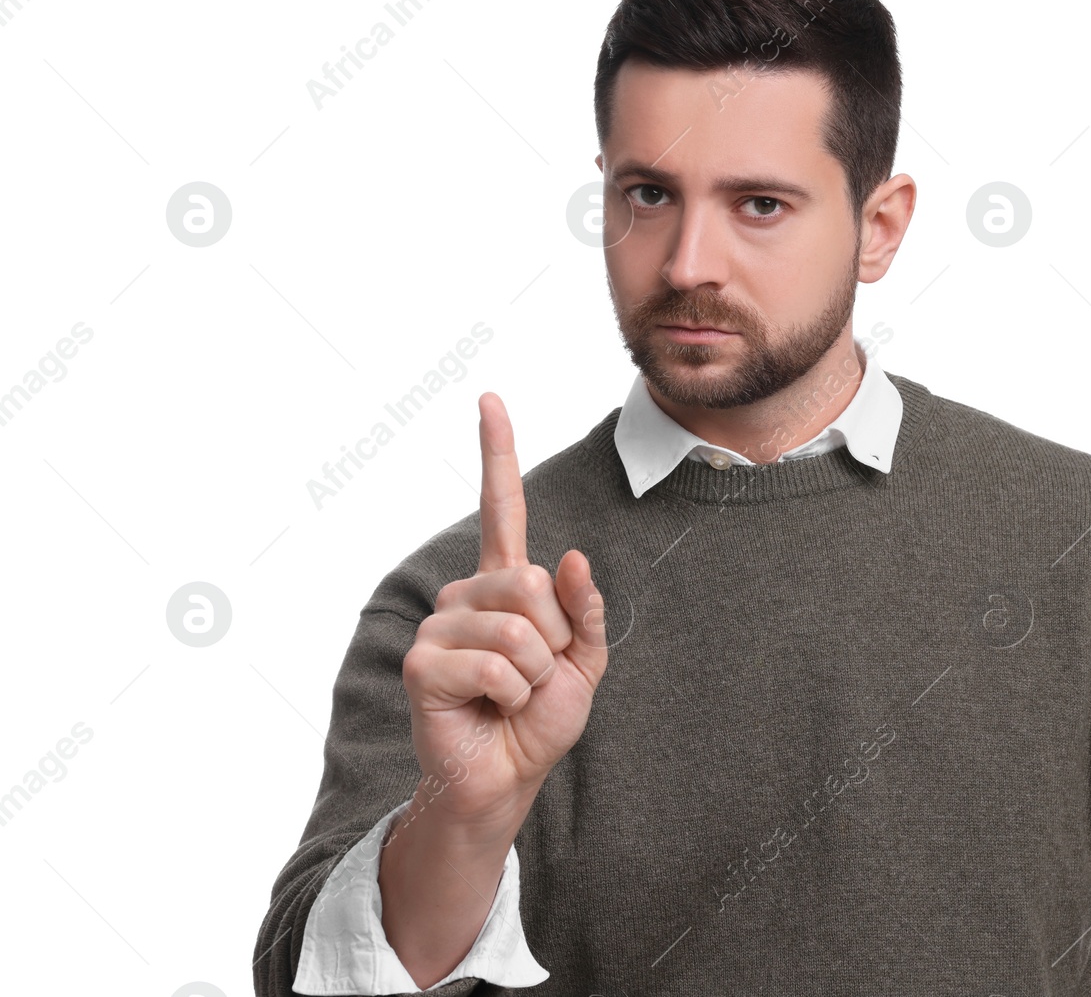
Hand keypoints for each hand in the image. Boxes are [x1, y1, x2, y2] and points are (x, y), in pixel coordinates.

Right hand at [400, 392, 608, 829]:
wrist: (507, 777)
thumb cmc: (540, 719)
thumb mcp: (584, 662)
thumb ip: (585, 611)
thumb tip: (571, 557)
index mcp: (505, 584)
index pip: (502, 506)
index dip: (496, 452)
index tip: (490, 397)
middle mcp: (466, 594)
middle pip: (531, 583)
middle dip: (553, 640)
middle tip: (533, 676)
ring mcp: (439, 626)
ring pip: (518, 629)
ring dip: (534, 676)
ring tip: (511, 696)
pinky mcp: (421, 664)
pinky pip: (497, 665)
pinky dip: (511, 696)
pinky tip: (490, 710)